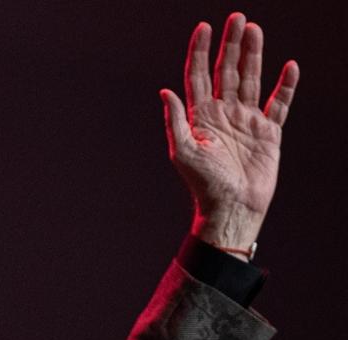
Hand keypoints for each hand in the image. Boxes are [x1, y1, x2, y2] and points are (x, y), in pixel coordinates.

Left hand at [160, 12, 298, 258]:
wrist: (231, 207)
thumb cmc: (203, 184)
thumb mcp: (183, 151)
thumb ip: (175, 120)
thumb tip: (165, 90)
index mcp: (200, 116)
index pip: (198, 75)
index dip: (200, 51)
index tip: (204, 27)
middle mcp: (223, 114)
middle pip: (227, 71)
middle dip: (230, 45)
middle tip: (236, 18)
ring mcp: (246, 121)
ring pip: (252, 80)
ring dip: (254, 55)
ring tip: (255, 30)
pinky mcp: (268, 132)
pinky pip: (279, 103)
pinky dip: (286, 86)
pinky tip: (289, 66)